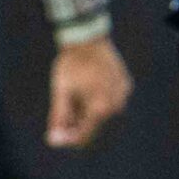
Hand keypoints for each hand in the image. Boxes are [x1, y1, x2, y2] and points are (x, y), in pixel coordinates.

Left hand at [46, 35, 133, 149]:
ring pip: (103, 116)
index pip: (83, 138)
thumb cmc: (71, 65)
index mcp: (100, 109)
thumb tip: (53, 140)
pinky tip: (87, 87)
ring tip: (74, 94)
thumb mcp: (62, 92)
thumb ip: (59, 118)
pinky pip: (111, 102)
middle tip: (61, 111)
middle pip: (94, 128)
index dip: (66, 140)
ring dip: (86, 113)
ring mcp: (123, 96)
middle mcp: (117, 106)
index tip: (53, 136)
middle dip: (76, 125)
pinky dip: (97, 101)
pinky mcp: (126, 87)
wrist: (88, 38)